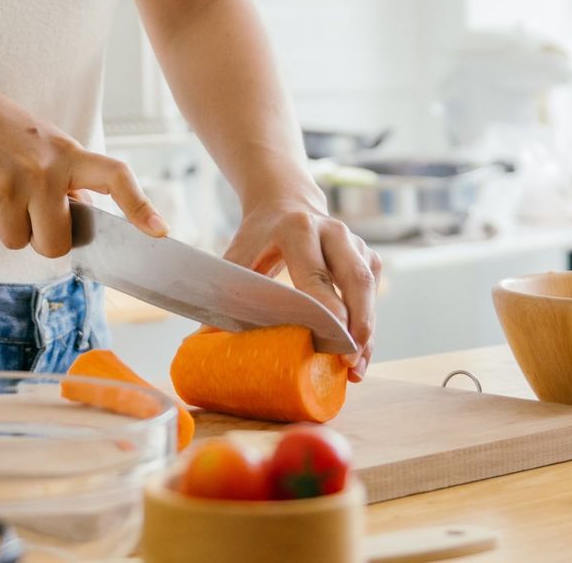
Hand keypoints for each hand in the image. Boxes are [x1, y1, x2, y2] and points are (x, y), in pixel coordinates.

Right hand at [0, 76, 168, 258]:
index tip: (159, 232)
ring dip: (5, 225)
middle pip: (57, 243)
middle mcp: (45, 169)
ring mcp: (13, 183)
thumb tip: (82, 219)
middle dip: (40, 237)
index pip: (114, 175)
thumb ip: (64, 176)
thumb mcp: (41, 140)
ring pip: (17, 242)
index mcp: (67, 152)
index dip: (139, 205)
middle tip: (24, 208)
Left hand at [223, 189, 381, 380]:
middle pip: (355, 279)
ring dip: (367, 331)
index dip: (327, 308)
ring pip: (369, 289)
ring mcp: (354, 241)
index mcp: (297, 229)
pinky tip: (359, 351)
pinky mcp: (366, 255)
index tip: (333, 340)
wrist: (285, 200)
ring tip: (355, 369)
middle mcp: (332, 231)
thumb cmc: (258, 235)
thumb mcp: (239, 254)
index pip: (316, 273)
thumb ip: (225, 292)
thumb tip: (198, 341)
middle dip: (358, 324)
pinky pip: (373, 292)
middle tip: (349, 362)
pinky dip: (368, 323)